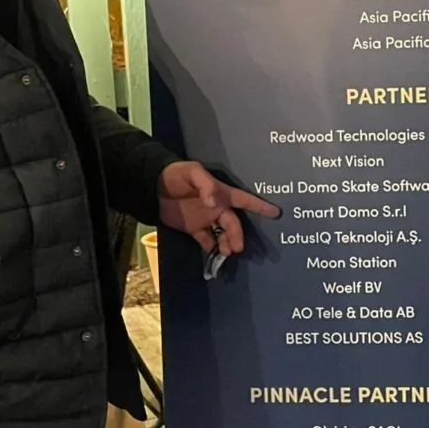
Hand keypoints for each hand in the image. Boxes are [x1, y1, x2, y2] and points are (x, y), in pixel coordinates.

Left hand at [158, 161, 280, 255]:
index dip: (260, 206)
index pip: (244, 200)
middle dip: (237, 235)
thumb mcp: (192, 172)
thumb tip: (214, 204)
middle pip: (233, 223)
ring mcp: (205, 219)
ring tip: (226, 252)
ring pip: (222, 234)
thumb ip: (205, 185)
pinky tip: (215, 255)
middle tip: (237, 247)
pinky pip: (206, 240)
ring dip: (226, 243)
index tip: (276, 213)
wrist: (153, 187)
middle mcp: (217, 207)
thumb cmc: (176, 174)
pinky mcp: (193, 228)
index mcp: (221, 193)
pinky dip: (212, 248)